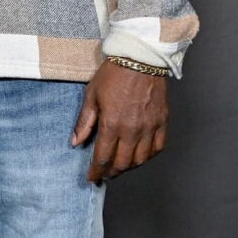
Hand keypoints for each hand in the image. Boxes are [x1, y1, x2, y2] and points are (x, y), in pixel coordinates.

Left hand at [71, 60, 167, 182]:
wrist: (139, 59)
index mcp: (112, 124)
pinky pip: (157, 148)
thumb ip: (84, 122)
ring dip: (128, 167)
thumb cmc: (113, 74)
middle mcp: (132, 130)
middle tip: (104, 174)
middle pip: (122, 163)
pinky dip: (148, 156)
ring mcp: (149, 127)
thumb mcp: (91, 95)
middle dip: (111, 172)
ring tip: (119, 166)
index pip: (103, 157)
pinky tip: (139, 156)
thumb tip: (75, 142)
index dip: (96, 171)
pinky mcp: (162, 122)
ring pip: (140, 159)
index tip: (92, 178)